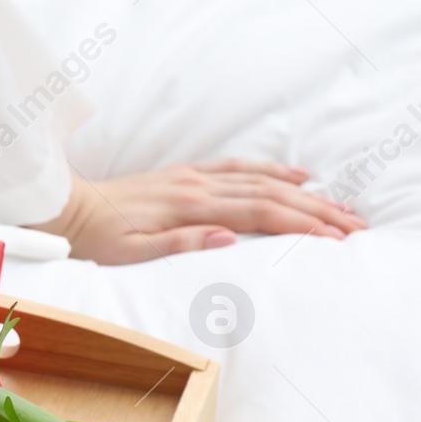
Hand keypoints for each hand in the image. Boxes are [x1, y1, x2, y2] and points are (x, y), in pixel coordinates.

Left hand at [31, 160, 365, 263]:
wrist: (70, 209)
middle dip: (315, 209)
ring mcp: (194, 177)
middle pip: (270, 194)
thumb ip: (180, 245)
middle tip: (350, 224)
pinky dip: (271, 170)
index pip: (258, 215)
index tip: (332, 238)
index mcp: (189, 208)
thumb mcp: (132, 253)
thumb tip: (226, 239)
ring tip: (336, 203)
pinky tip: (294, 175)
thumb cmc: (98, 239)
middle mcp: (197, 187)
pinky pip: (238, 167)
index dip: (300, 225)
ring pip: (261, 179)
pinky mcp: (186, 175)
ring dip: (303, 190)